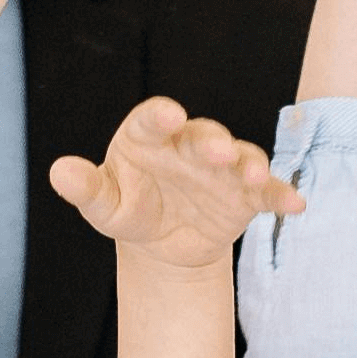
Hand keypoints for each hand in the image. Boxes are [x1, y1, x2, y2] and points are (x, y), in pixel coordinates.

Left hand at [50, 98, 303, 269]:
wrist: (162, 242)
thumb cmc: (129, 209)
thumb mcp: (105, 206)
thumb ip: (86, 189)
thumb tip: (59, 172)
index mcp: (150, 136)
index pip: (153, 120)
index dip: (161, 116)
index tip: (168, 114)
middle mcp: (190, 144)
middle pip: (204, 136)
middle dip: (212, 142)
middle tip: (217, 151)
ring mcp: (222, 168)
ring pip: (240, 159)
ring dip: (250, 165)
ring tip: (255, 177)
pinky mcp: (245, 195)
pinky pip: (266, 193)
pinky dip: (281, 197)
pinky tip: (296, 205)